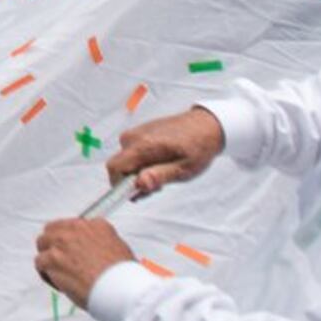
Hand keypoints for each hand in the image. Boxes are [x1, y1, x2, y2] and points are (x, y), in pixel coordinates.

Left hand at [34, 216, 136, 303]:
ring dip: (48, 259)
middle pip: (52, 230)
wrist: (121, 288)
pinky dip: (46, 274)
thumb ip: (101, 243)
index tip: (70, 250)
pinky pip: (40, 263)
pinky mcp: (53, 259)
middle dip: (53, 244)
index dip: (69, 240)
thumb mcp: (119, 248)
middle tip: (59, 260)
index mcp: (96, 225)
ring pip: (43, 245)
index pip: (72, 225)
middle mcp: (77, 230)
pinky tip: (57, 283)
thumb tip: (92, 251)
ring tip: (59, 274)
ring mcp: (63, 243)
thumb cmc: (124, 276)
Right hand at [105, 107, 226, 196]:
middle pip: (119, 166)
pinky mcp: (138, 132)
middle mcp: (134, 137)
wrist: (205, 125)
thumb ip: (159, 176)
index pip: (114, 168)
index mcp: (143, 146)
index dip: (119, 185)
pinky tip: (159, 163)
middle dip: (132, 181)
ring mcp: (134, 133)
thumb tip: (139, 184)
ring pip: (124, 161)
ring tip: (162, 173)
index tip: (136, 194)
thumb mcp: (184, 169)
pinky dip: (140, 163)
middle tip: (157, 186)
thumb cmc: (198, 147)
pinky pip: (130, 153)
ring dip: (138, 172)